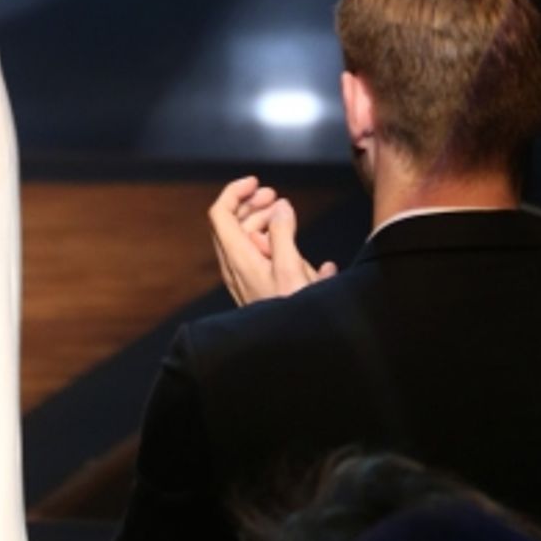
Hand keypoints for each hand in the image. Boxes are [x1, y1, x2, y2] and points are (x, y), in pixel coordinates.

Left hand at [207, 176, 337, 304]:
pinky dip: (290, 260)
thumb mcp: (289, 269)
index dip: (234, 192)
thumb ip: (282, 234)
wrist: (294, 359)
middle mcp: (237, 270)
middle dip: (255, 207)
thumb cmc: (291, 314)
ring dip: (276, 235)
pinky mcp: (264, 297)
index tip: (257, 182)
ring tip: (303, 244)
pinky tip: (319, 269)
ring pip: (254, 247)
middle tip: (278, 198)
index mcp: (237, 259)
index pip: (220, 214)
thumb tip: (280, 207)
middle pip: (236, 226)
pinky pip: (273, 270)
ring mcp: (249, 284)